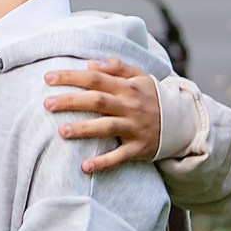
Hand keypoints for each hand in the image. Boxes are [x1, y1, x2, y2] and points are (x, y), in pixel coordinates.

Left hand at [45, 57, 161, 172]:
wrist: (183, 122)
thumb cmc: (151, 96)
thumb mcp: (139, 76)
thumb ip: (116, 67)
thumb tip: (90, 63)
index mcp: (127, 87)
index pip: (95, 79)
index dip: (71, 77)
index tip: (47, 78)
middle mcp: (130, 106)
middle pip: (97, 101)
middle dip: (71, 101)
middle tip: (46, 104)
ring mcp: (135, 128)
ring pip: (107, 127)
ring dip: (84, 129)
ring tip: (61, 131)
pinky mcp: (139, 148)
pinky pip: (120, 156)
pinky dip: (103, 162)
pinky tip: (85, 167)